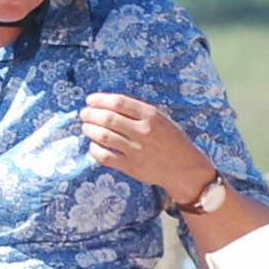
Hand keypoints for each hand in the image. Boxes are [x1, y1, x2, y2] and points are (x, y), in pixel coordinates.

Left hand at [79, 93, 209, 203]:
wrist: (185, 168)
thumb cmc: (171, 141)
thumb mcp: (161, 119)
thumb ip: (138, 113)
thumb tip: (108, 106)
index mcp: (151, 115)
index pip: (119, 102)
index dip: (100, 100)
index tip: (90, 100)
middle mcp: (143, 131)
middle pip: (108, 118)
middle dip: (91, 114)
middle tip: (84, 114)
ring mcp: (137, 150)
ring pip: (103, 136)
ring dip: (90, 130)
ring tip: (85, 127)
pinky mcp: (132, 167)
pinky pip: (106, 157)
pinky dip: (95, 150)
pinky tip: (93, 146)